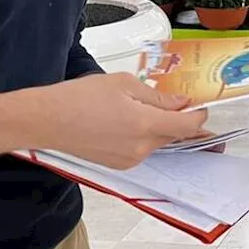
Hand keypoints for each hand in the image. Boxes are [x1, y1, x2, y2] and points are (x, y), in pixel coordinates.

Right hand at [34, 73, 207, 168]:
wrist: (47, 120)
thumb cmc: (79, 98)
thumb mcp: (124, 84)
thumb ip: (158, 96)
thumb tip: (182, 103)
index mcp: (144, 124)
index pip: (187, 127)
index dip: (199, 117)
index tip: (201, 108)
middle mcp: (140, 148)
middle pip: (174, 135)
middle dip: (179, 121)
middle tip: (179, 106)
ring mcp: (129, 159)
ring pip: (158, 143)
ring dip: (160, 129)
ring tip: (142, 109)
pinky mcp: (118, 164)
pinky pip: (142, 150)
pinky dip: (143, 137)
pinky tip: (128, 122)